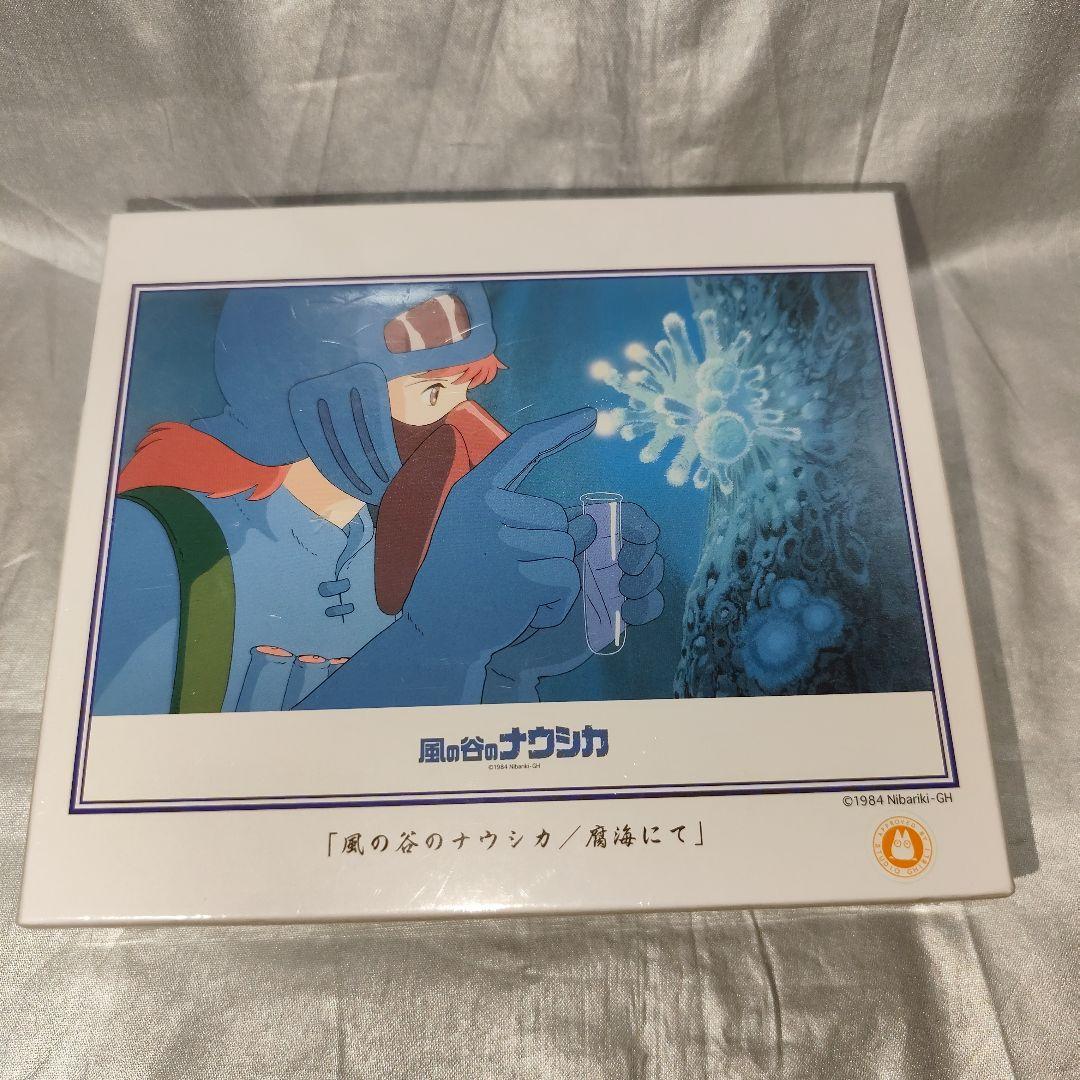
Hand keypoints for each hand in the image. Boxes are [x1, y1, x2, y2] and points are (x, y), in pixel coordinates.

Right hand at [402, 408, 598, 664]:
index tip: (591, 415)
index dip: (560, 429)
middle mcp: (487, 508)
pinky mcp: (520, 577)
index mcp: (474, 492)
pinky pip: (566, 581)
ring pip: (566, 551)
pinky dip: (555, 603)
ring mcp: (502, 542)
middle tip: (508, 577)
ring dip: (552, 580)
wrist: (436, 635)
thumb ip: (529, 523)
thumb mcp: (484, 539)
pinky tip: (523, 611)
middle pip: (559, 518)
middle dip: (550, 550)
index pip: (523, 447)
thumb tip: (583, 524)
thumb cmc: (462, 586)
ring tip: (512, 594)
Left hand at [485, 501, 663, 697]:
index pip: (624, 516)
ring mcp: (616, 583)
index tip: (641, 537)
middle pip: (645, 543)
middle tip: (625, 568)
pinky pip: (651, 603)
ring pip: (652, 571)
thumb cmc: (525, 596)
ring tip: (623, 592)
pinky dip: (646, 606)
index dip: (638, 522)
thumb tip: (589, 523)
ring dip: (646, 579)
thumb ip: (562, 539)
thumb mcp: (538, 561)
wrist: (523, 640)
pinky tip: (626, 613)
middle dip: (643, 554)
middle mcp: (606, 556)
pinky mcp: (622, 611)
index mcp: (588, 535)